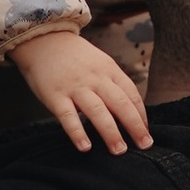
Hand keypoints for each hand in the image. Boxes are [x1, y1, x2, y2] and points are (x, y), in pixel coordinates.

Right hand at [10, 26, 153, 153]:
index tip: (146, 132)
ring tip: (119, 150)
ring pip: (98, 112)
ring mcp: (75, 87)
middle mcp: (95, 79)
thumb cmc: (74, 57)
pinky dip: (77, 133)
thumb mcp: (99, 63)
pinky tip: (85, 147)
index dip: (141, 115)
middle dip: (135, 127)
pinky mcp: (55, 96)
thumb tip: (127, 112)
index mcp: (109, 70)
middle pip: (120, 104)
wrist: (43, 39)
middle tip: (144, 146)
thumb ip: (112, 84)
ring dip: (111, 133)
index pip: (131, 94)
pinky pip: (68, 117)